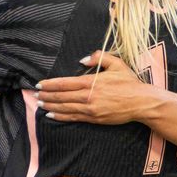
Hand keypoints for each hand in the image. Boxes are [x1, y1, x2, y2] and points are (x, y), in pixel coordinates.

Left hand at [36, 52, 153, 124]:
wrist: (141, 103)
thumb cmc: (129, 82)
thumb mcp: (116, 64)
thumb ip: (99, 57)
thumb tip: (83, 60)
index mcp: (91, 82)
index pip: (64, 83)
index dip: (50, 84)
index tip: (39, 84)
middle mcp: (88, 97)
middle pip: (61, 96)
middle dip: (46, 95)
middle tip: (35, 94)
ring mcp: (90, 109)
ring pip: (64, 108)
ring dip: (50, 106)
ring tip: (40, 104)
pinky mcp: (94, 119)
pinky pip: (73, 117)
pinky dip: (60, 116)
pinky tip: (52, 114)